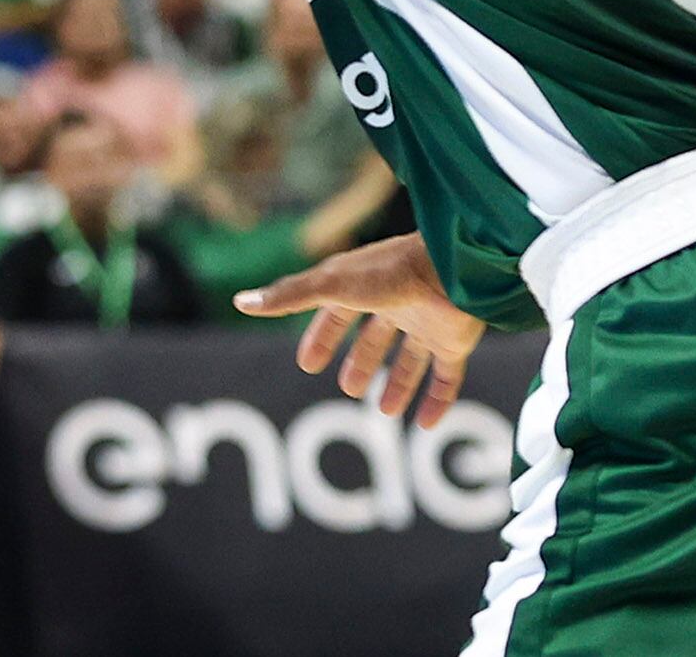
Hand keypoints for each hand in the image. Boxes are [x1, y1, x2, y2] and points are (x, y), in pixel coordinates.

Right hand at [235, 231, 485, 428]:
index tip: (308, 364)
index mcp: (365, 287)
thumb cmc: (388, 273)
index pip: (337, 314)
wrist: (452, 271)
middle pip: (376, 338)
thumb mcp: (331, 287)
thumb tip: (240, 302)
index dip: (322, 338)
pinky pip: (446, 378)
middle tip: (347, 390)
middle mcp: (397, 304)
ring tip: (383, 411)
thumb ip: (289, 296)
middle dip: (361, 362)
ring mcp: (428, 323)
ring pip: (411, 359)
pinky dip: (437, 401)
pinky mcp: (456, 342)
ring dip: (397, 384)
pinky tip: (425, 424)